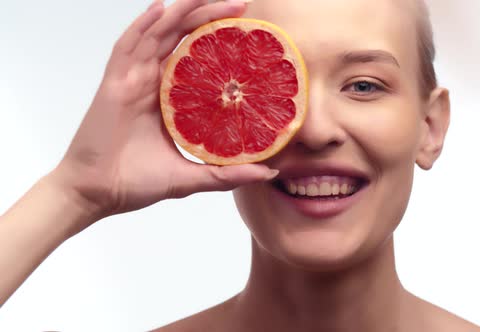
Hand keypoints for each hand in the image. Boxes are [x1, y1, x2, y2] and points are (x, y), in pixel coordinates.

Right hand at [51, 0, 275, 226]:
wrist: (98, 194)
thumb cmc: (136, 182)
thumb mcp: (191, 176)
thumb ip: (227, 174)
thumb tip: (268, 170)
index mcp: (170, 100)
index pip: (198, 60)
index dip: (219, 42)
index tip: (249, 32)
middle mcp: (152, 83)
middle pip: (181, 38)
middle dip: (208, 16)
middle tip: (241, 4)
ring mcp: (132, 80)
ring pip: (158, 34)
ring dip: (182, 12)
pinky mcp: (114, 84)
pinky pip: (127, 47)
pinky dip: (142, 26)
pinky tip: (160, 9)